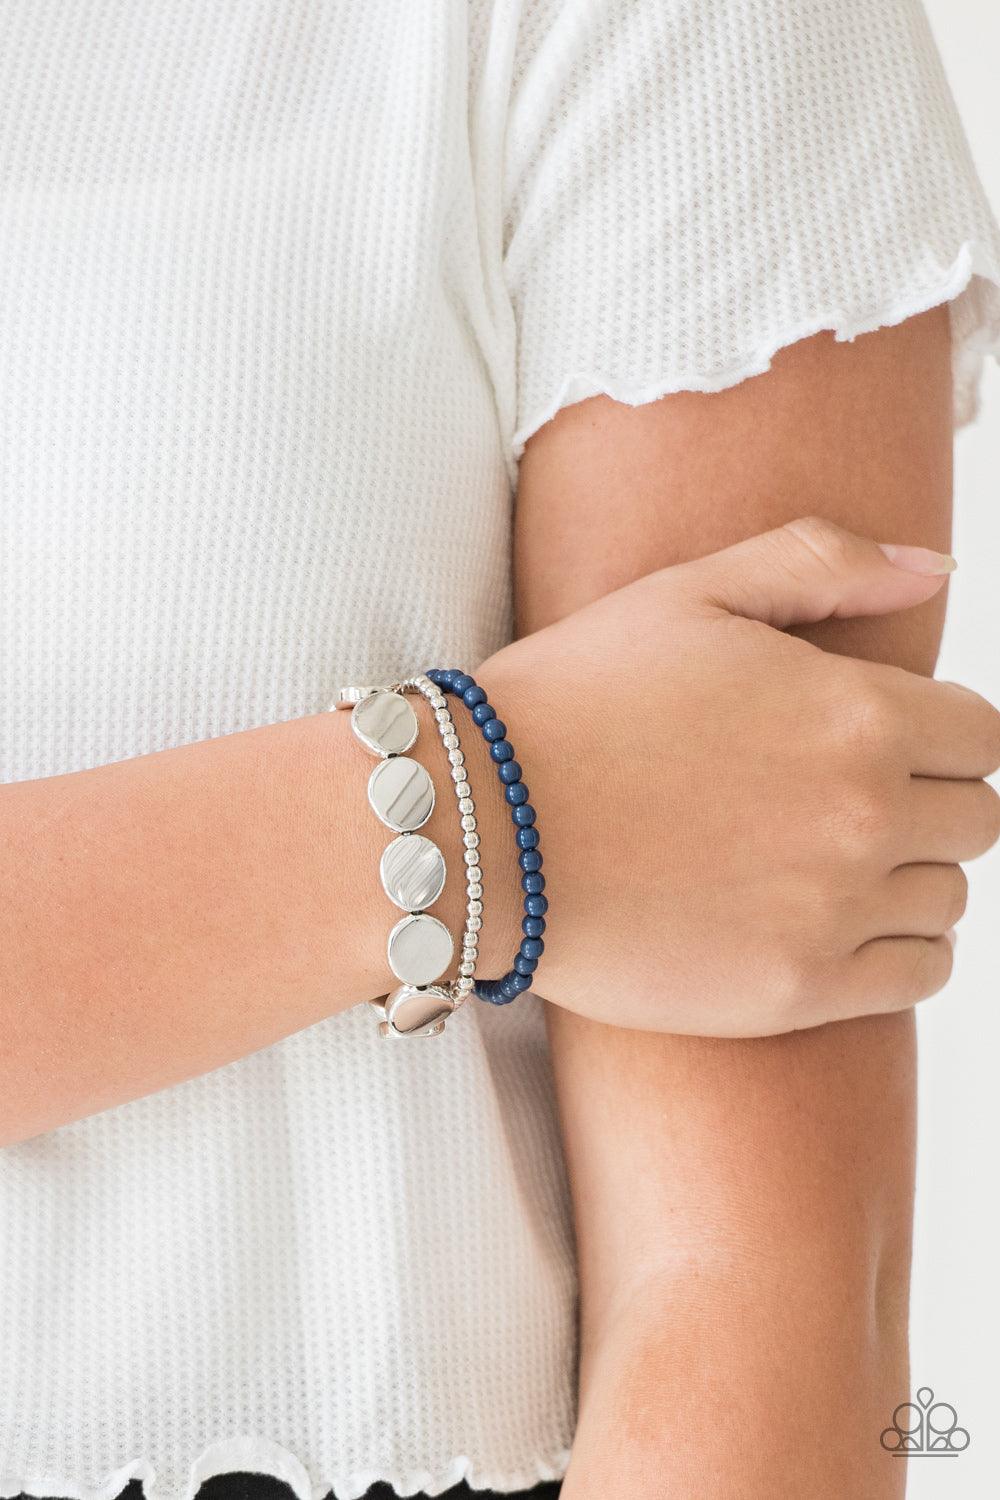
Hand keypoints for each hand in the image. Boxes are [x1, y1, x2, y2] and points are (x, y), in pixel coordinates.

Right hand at [479, 518, 999, 1033]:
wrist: (476, 828)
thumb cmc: (571, 700)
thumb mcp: (688, 592)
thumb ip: (822, 564)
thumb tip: (933, 571)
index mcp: (856, 712)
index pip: (985, 735)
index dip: (942, 732)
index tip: (887, 739)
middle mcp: (864, 815)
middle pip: (976, 820)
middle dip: (928, 801)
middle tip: (845, 797)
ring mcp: (833, 911)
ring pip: (951, 900)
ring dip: (911, 877)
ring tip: (828, 861)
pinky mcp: (795, 992)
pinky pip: (920, 976)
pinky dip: (898, 950)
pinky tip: (832, 922)